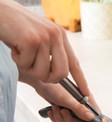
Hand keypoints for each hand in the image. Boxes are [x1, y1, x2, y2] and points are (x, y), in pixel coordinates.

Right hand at [0, 0, 97, 121]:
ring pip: (42, 72)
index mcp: (60, 36)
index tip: (86, 95)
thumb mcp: (40, 37)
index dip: (81, 81)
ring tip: (21, 52)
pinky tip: (14, 47)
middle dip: (47, 78)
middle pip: (61, 73)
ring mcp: (44, 38)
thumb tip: (59, 74)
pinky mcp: (31, 41)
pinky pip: (26, 65)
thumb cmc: (17, 26)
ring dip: (28, 67)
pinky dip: (17, 60)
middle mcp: (56, 36)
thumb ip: (51, 51)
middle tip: (34, 68)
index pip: (74, 63)